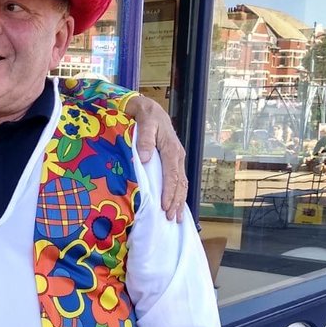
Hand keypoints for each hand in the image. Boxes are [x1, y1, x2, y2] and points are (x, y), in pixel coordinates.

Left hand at [125, 94, 187, 221]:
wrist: (147, 107)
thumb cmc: (144, 115)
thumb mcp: (144, 122)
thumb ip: (144, 138)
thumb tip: (144, 157)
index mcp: (171, 148)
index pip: (172, 175)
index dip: (169, 192)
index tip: (165, 206)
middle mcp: (177, 155)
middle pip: (179, 183)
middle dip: (176, 202)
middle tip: (171, 218)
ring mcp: (176, 158)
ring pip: (181, 183)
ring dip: (179, 201)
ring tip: (176, 218)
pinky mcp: (172, 160)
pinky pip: (178, 180)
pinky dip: (178, 194)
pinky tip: (176, 205)